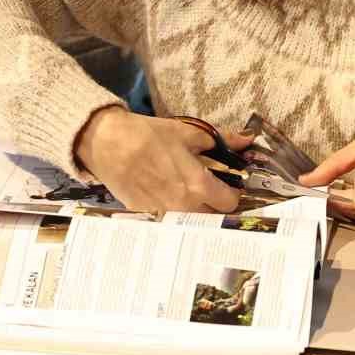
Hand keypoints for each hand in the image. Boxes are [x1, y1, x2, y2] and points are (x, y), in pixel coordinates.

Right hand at [72, 107, 241, 215]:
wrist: (108, 143)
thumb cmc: (149, 135)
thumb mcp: (187, 133)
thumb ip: (222, 140)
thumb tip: (247, 140)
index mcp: (199, 186)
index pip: (230, 203)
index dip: (231, 192)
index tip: (226, 184)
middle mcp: (184, 206)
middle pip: (213, 218)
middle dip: (214, 205)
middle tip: (207, 189)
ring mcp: (164, 215)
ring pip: (191, 222)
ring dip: (194, 211)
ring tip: (186, 194)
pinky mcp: (146, 217)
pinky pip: (168, 221)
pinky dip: (172, 213)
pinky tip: (164, 196)